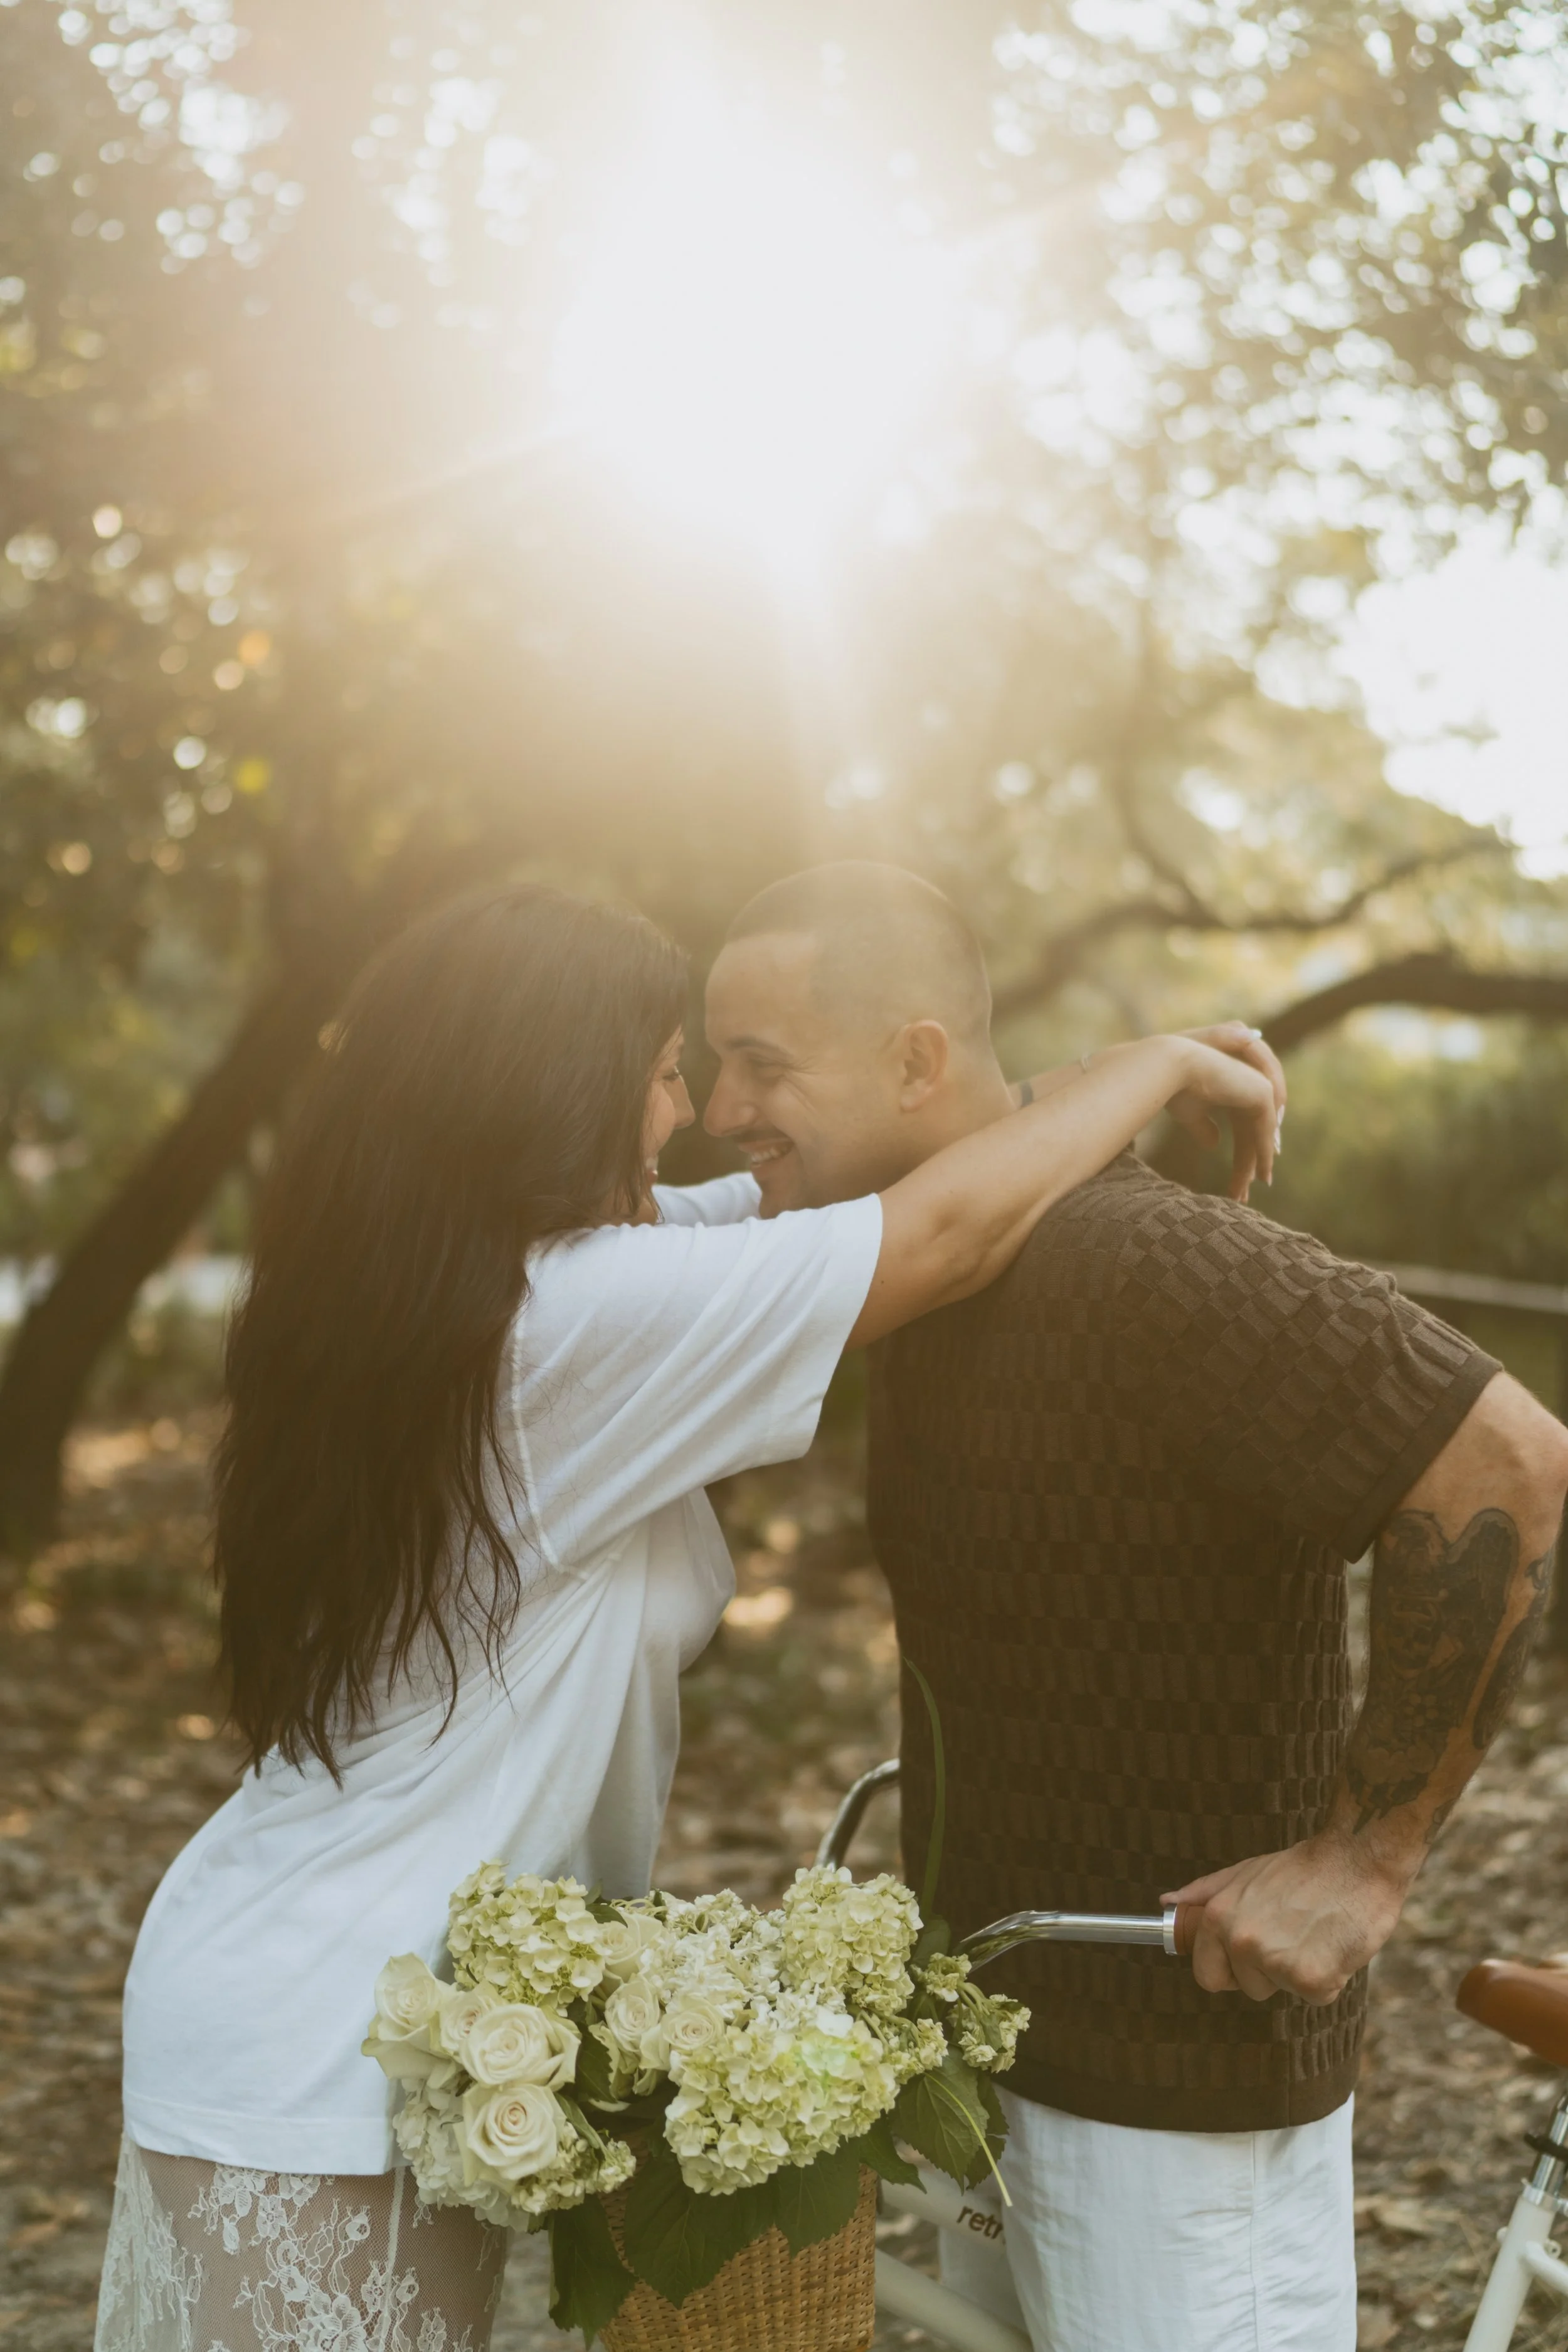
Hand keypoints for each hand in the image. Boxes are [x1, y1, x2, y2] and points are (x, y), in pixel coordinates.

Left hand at [1162, 1831, 1413, 2004]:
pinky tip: (1334, 1944)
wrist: (1356, 1860)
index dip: (1230, 1969)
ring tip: (1314, 1933)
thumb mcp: (1245, 1873)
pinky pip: (1316, 1996)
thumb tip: (1168, 1903)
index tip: (1252, 1954)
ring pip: (1282, 1991)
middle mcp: (1241, 1941)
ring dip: (1300, 1972)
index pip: (1207, 1975)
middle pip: (1246, 1987)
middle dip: (1267, 1972)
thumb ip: (1204, 1893)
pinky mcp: (1312, 1981)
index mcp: (1219, 1917)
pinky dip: (1330, 1978)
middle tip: (1292, 1934)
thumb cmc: (1302, 1869)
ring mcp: (1275, 1963)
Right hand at [1168, 1036, 1278, 1200]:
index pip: (1243, 1126)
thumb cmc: (1171, 1086)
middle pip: (1252, 1133)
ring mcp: (1259, 1085)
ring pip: (1260, 1133)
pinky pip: (1265, 1130)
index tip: (1238, 1183)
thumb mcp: (1189, 1112)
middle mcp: (1249, 1084)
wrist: (1169, 1065)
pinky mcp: (1263, 1091)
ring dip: (1256, 1163)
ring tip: (1247, 1192)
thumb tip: (1215, 1144)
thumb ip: (1203, 1126)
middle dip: (1249, 1164)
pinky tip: (1259, 1175)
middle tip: (1243, 1194)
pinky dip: (1263, 1153)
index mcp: (1233, 1086)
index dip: (1241, 1155)